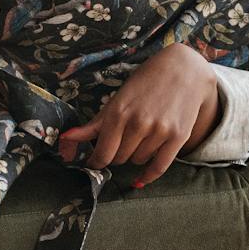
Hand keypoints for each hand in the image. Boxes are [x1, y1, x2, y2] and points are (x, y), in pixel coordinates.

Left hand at [58, 45, 220, 188]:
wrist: (183, 70)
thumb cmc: (145, 82)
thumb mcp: (117, 99)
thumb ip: (94, 124)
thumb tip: (65, 139)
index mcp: (119, 113)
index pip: (102, 153)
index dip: (96, 161)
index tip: (95, 161)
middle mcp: (139, 123)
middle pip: (119, 158)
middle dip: (117, 153)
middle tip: (122, 140)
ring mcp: (160, 131)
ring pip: (138, 161)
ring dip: (135, 155)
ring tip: (141, 136)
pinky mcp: (178, 137)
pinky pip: (159, 167)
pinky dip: (147, 176)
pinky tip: (140, 179)